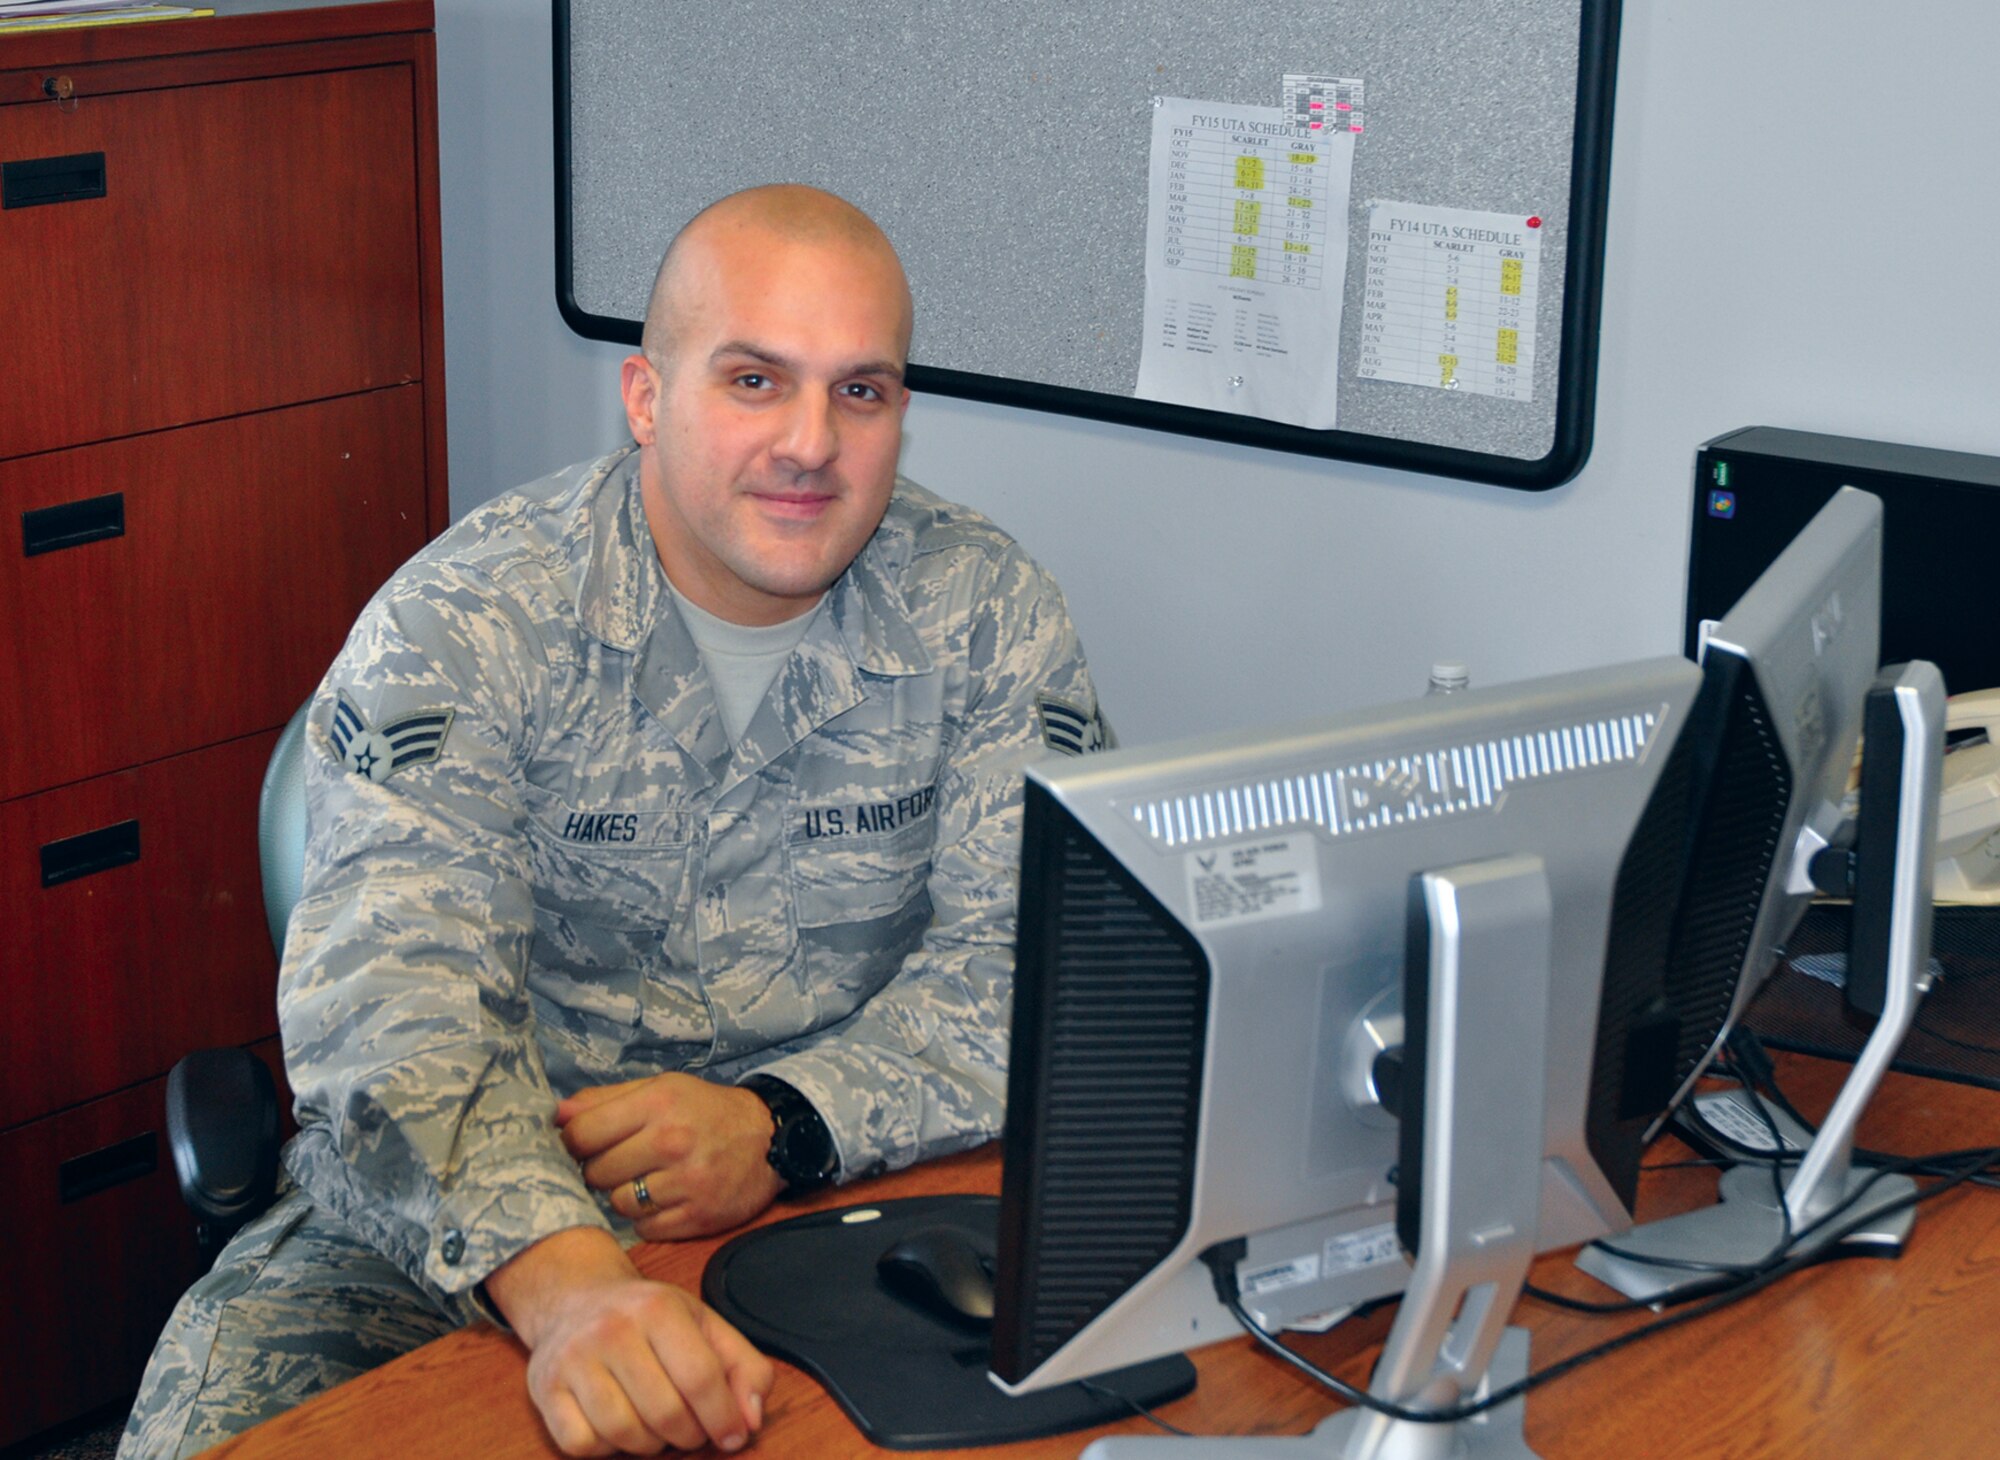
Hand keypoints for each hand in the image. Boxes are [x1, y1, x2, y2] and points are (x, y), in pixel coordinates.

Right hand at [487, 1226, 774, 1455]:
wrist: (573, 1299)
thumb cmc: (647, 1318)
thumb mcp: (703, 1324)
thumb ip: (743, 1367)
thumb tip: (750, 1420)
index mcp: (658, 1308)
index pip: (701, 1378)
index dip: (723, 1416)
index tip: (732, 1435)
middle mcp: (611, 1329)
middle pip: (665, 1413)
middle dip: (689, 1435)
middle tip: (692, 1429)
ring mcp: (573, 1360)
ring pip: (624, 1434)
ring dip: (650, 1444)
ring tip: (657, 1426)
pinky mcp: (545, 1389)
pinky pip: (583, 1445)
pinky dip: (607, 1449)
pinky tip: (617, 1426)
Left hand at [557, 1074, 784, 1239]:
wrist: (770, 1139)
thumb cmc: (706, 1111)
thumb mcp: (660, 1088)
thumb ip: (605, 1099)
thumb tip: (556, 1115)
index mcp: (658, 1102)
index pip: (582, 1134)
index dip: (573, 1143)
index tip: (582, 1146)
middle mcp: (671, 1141)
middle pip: (596, 1173)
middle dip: (600, 1170)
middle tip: (621, 1162)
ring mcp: (686, 1182)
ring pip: (617, 1204)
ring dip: (623, 1196)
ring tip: (645, 1180)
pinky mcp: (698, 1216)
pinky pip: (644, 1228)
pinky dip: (648, 1218)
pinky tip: (664, 1198)